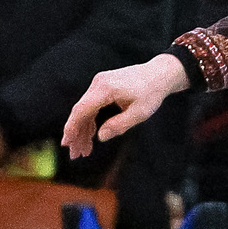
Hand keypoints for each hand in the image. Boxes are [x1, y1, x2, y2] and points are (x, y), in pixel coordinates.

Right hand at [65, 54, 188, 157]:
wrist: (160, 74)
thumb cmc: (152, 93)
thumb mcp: (140, 113)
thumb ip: (119, 125)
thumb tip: (100, 137)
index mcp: (105, 88)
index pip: (82, 109)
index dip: (72, 127)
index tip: (67, 143)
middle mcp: (98, 84)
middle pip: (80, 111)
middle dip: (76, 134)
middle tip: (75, 154)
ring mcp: (99, 84)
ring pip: (85, 110)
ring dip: (83, 130)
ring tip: (84, 150)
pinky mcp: (102, 87)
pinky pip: (92, 106)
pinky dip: (91, 121)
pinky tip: (91, 136)